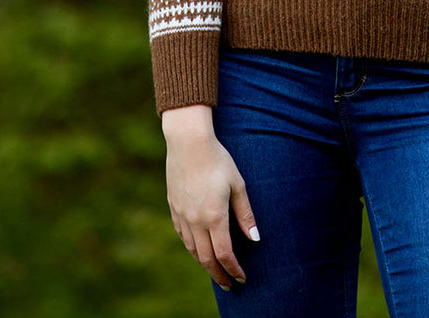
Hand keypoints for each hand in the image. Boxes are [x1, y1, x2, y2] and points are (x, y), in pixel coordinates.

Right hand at [162, 105, 259, 290]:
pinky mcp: (173, 208)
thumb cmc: (218, 160)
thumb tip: (255, 238)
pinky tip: (198, 249)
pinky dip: (192, 249)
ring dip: (204, 264)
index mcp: (214, 216)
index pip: (224, 254)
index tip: (242, 278)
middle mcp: (195, 221)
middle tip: (228, 285)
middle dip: (218, 274)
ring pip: (192, 250)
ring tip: (215, 271)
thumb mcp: (238, 184)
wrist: (188, 143)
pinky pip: (182, 237)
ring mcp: (182, 216)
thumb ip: (245, 214)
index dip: (233, 269)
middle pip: (206, 258)